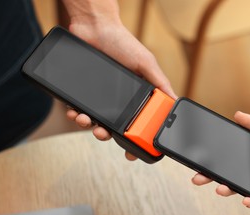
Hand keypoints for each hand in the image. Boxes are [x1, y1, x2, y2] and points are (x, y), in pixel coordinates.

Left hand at [62, 0, 176, 158]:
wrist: (95, 28)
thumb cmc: (123, 42)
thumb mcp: (146, 63)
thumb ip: (160, 82)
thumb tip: (174, 102)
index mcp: (135, 96)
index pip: (137, 123)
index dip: (134, 140)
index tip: (131, 152)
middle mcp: (118, 100)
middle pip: (114, 127)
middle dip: (107, 135)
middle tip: (103, 134)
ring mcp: (100, 98)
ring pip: (94, 122)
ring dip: (88, 126)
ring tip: (86, 121)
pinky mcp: (83, 94)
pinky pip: (78, 111)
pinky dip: (76, 115)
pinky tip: (75, 112)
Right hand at [192, 111, 249, 207]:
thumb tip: (236, 115)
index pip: (227, 154)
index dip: (212, 157)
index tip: (198, 158)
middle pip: (226, 172)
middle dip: (209, 176)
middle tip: (197, 178)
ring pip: (238, 186)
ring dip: (227, 189)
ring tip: (220, 190)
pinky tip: (246, 200)